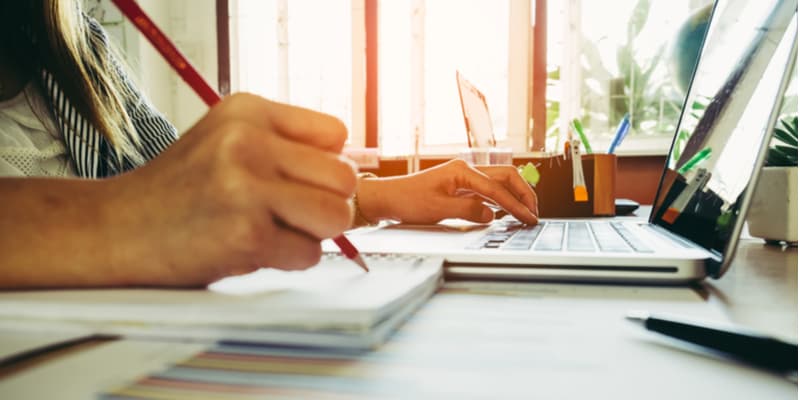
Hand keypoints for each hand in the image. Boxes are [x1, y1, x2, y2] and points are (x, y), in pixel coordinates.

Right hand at [106, 93, 356, 285]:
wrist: (112, 230)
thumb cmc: (177, 191)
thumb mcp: (226, 142)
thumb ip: (286, 147)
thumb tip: (356, 168)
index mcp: (247, 110)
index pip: (335, 133)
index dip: (325, 166)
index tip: (300, 183)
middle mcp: (247, 140)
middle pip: (344, 178)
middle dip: (322, 203)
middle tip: (284, 213)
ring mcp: (245, 186)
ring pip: (336, 216)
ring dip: (309, 233)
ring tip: (268, 229)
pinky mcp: (246, 233)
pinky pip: (309, 253)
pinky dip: (287, 259)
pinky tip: (248, 248)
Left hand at [356, 159, 537, 224]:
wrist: (388, 198)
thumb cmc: (408, 200)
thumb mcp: (438, 209)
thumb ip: (467, 211)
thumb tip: (492, 214)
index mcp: (462, 171)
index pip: (497, 189)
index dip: (516, 205)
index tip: (529, 218)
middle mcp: (466, 170)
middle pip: (506, 177)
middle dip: (524, 194)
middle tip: (535, 213)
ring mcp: (464, 177)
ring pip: (499, 182)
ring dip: (515, 196)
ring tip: (527, 213)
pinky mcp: (461, 187)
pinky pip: (489, 190)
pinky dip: (503, 200)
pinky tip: (509, 211)